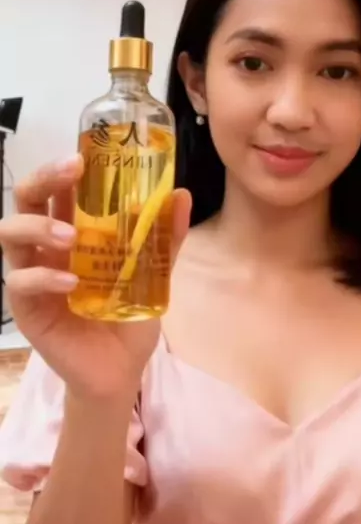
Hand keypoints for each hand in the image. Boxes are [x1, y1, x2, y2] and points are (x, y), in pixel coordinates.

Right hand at [0, 155, 190, 401]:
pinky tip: (71, 284)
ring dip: (39, 226)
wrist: (120, 370)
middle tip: (70, 172)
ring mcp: (34, 275)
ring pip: (11, 234)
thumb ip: (164, 239)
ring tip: (70, 236)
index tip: (84, 154)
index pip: (59, 191)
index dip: (64, 168)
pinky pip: (20, 282)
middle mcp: (48, 247)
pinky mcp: (27, 308)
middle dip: (43, 179)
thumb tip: (181, 195)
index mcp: (74, 232)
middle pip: (26, 201)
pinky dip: (43, 277)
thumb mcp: (153, 275)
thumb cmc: (129, 317)